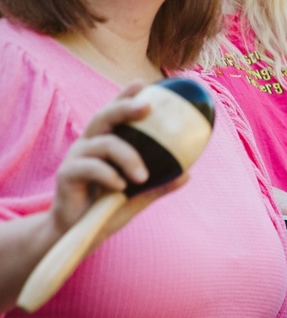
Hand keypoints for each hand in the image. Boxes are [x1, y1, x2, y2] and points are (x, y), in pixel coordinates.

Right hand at [51, 81, 187, 239]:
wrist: (80, 233)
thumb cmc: (109, 208)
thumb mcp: (139, 196)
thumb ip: (159, 184)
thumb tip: (188, 174)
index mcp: (106, 142)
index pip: (115, 113)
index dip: (125, 96)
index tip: (142, 83)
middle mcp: (89, 144)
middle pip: (104, 116)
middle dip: (124, 106)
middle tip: (147, 106)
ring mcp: (76, 158)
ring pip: (103, 144)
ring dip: (127, 157)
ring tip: (143, 177)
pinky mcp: (66, 175)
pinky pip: (89, 167)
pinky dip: (108, 175)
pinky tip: (121, 186)